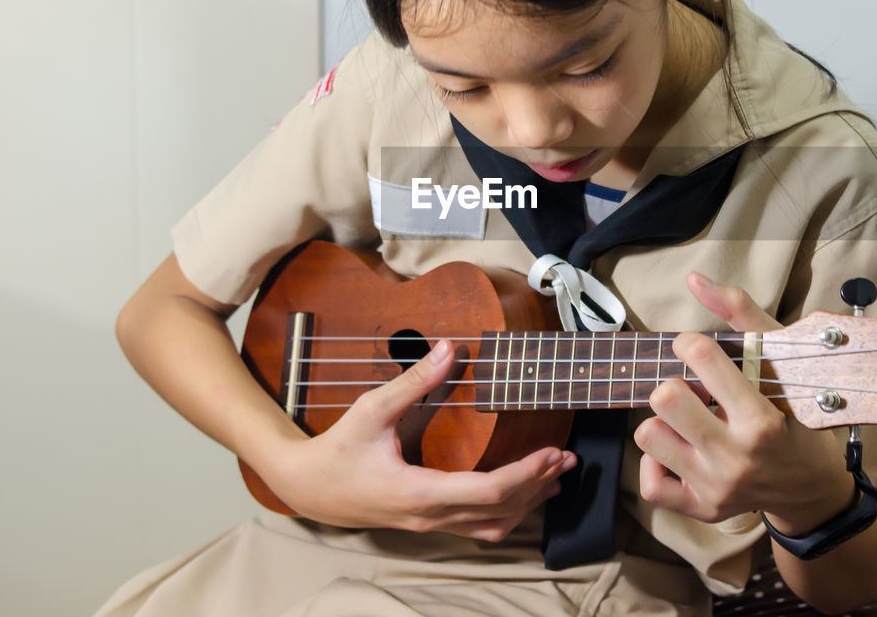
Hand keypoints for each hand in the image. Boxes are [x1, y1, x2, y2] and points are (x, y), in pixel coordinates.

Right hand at [262, 339, 576, 540]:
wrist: (309, 489)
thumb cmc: (337, 450)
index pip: (486, 490)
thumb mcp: (371, 410)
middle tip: (567, 459)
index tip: (551, 452)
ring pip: (492, 526)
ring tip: (556, 477)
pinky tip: (523, 494)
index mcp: (418, 492)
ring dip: (527, 503)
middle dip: (538, 484)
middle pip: (499, 511)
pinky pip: (478, 527)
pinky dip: (507, 513)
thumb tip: (449, 348)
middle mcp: (429, 516)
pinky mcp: (429, 523)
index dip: (524, 473)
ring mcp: (430, 525)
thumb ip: (412, 382)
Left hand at [633, 273, 852, 531]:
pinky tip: (677, 449)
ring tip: (688, 421)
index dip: (692, 344)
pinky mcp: (701, 508)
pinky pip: (650, 483)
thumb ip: (742, 316)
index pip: (702, 359)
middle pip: (665, 398)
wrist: (811, 488)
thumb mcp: (782, 363)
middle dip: (674, 385)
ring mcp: (716, 487)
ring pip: (648, 435)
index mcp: (760, 420)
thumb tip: (694, 279)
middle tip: (694, 391)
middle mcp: (735, 457)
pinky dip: (656, 462)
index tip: (697, 350)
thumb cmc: (797, 416)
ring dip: (663, 422)